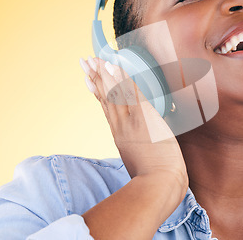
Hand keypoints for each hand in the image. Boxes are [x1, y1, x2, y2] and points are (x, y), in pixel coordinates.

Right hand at [80, 57, 187, 191]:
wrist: (159, 185)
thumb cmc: (155, 177)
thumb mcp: (141, 160)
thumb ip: (139, 148)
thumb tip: (142, 144)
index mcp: (121, 135)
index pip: (107, 108)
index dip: (98, 91)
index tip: (89, 78)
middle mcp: (121, 126)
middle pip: (105, 97)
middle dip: (95, 77)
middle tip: (84, 60)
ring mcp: (130, 122)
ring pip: (114, 93)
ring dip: (104, 73)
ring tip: (94, 58)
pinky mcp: (143, 118)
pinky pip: (130, 94)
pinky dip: (120, 79)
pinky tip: (113, 65)